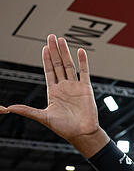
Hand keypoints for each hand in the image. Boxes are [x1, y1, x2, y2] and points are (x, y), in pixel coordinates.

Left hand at [0, 35, 107, 155]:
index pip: (48, 71)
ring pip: (69, 65)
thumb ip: (27, 111)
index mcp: (53, 92)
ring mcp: (75, 87)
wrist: (81, 133)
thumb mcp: (43, 117)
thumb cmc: (64, 128)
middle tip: (51, 37)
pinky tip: (80, 51)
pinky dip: (83, 62)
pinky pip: (84, 72)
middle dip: (54, 50)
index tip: (44, 48)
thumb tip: (10, 108)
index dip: (45, 59)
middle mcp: (64, 87)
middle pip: (58, 64)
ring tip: (62, 40)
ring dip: (65, 52)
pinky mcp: (86, 89)